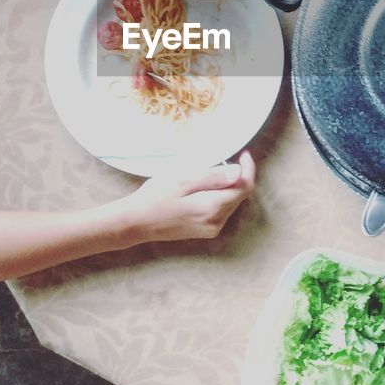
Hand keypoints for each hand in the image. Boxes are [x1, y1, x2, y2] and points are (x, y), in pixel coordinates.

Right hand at [115, 151, 255, 242]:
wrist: (137, 223)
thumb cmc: (156, 197)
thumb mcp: (182, 180)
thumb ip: (212, 177)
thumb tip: (239, 172)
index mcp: (212, 208)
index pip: (244, 188)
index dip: (248, 169)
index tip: (243, 154)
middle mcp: (217, 222)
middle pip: (239, 195)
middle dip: (238, 176)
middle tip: (227, 159)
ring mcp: (212, 228)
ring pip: (232, 203)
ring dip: (229, 186)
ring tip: (213, 172)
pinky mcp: (206, 230)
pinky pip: (222, 210)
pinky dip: (220, 196)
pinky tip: (206, 187)